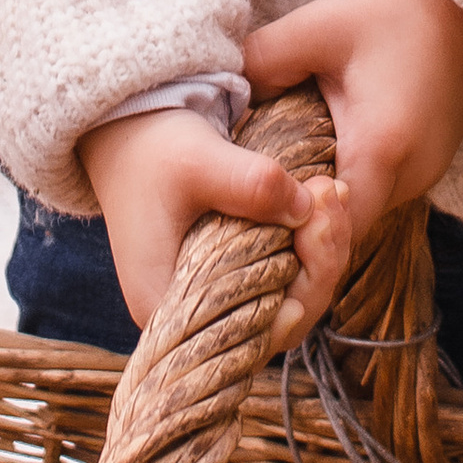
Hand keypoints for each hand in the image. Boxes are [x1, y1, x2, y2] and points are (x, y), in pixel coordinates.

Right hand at [77, 106, 351, 349]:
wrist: (130, 132)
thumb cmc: (151, 150)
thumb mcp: (197, 160)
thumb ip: (252, 185)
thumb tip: (308, 209)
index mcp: (169, 303)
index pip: (253, 330)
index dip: (302, 291)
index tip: (319, 231)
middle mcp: (193, 312)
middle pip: (281, 317)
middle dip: (321, 260)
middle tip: (332, 195)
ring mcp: (216, 294)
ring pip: (290, 294)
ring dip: (322, 246)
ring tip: (332, 190)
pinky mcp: (234, 271)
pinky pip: (285, 272)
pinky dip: (310, 239)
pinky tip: (325, 198)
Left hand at [241, 0, 462, 232]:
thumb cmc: (397, 10)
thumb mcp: (319, 25)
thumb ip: (262, 62)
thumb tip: (222, 102)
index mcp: (382, 149)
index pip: (330, 233)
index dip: (288, 233)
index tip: (250, 211)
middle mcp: (410, 177)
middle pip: (343, 231)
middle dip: (296, 223)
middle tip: (247, 200)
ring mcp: (424, 178)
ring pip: (359, 215)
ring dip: (320, 205)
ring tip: (273, 178)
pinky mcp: (426, 168)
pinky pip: (375, 195)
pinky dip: (343, 187)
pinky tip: (311, 158)